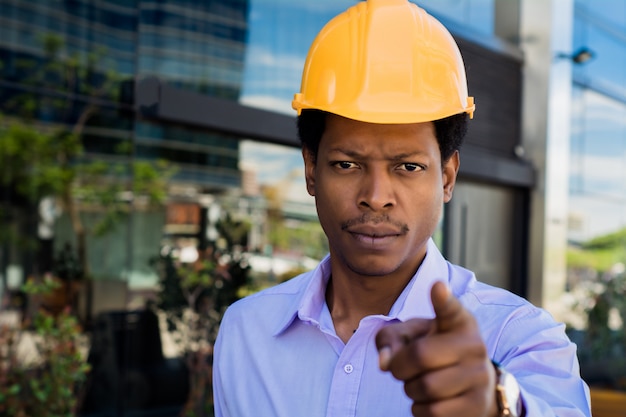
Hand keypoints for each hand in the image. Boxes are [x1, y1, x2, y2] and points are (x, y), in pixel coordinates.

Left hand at [375, 281, 497, 416]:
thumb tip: (385, 362)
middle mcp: (475, 347)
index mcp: (459, 323)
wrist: (473, 386)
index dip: (443, 300)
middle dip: (399, 366)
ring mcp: (480, 378)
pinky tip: (430, 400)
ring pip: (426, 388)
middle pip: (420, 357)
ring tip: (420, 383)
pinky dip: (420, 409)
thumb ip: (391, 338)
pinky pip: (433, 412)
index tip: (437, 287)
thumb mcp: (413, 336)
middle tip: (401, 368)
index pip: (451, 310)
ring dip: (410, 390)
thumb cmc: (435, 352)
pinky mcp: (477, 408)